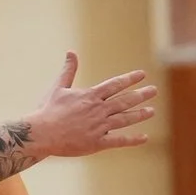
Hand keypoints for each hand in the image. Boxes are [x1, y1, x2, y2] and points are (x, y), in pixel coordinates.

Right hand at [24, 53, 156, 157]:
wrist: (42, 133)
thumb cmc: (48, 110)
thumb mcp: (59, 87)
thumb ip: (68, 70)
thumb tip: (71, 52)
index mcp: (90, 96)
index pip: (115, 85)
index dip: (129, 79)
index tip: (142, 75)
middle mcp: (98, 110)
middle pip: (124, 101)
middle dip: (140, 95)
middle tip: (153, 90)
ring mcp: (99, 127)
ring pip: (124, 119)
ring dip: (139, 114)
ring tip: (151, 110)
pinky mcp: (97, 143)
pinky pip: (119, 141)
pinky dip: (132, 140)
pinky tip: (144, 137)